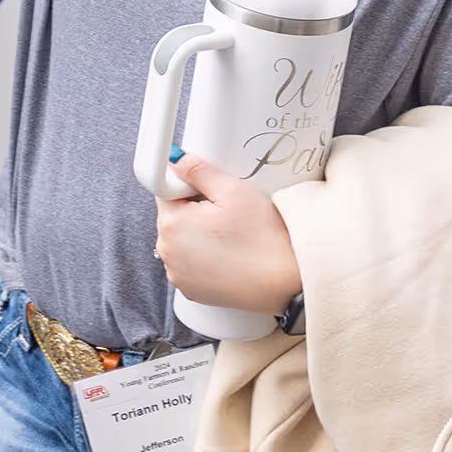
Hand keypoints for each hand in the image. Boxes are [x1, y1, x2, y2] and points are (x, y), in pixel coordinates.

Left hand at [154, 153, 301, 315]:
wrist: (285, 280)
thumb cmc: (263, 238)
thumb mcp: (233, 191)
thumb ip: (199, 170)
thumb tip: (176, 160)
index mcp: (173, 224)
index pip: (166, 190)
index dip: (190, 184)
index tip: (209, 190)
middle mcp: (168, 253)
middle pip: (173, 216)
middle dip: (195, 209)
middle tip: (228, 212)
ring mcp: (178, 275)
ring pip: (182, 240)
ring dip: (199, 233)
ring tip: (232, 234)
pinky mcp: (190, 290)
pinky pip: (190, 262)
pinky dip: (204, 256)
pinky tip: (229, 252)